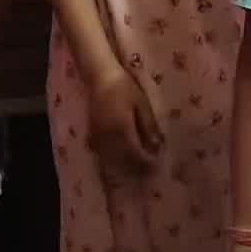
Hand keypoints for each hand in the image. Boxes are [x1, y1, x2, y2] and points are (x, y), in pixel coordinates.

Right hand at [88, 67, 161, 182]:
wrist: (100, 77)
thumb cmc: (124, 87)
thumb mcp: (141, 105)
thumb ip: (148, 127)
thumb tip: (157, 147)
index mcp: (123, 129)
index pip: (136, 153)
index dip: (145, 162)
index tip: (156, 167)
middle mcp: (109, 137)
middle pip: (123, 159)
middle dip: (135, 168)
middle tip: (147, 174)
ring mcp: (98, 136)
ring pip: (111, 158)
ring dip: (123, 166)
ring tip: (135, 171)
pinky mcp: (92, 133)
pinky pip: (102, 152)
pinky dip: (111, 159)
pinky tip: (118, 161)